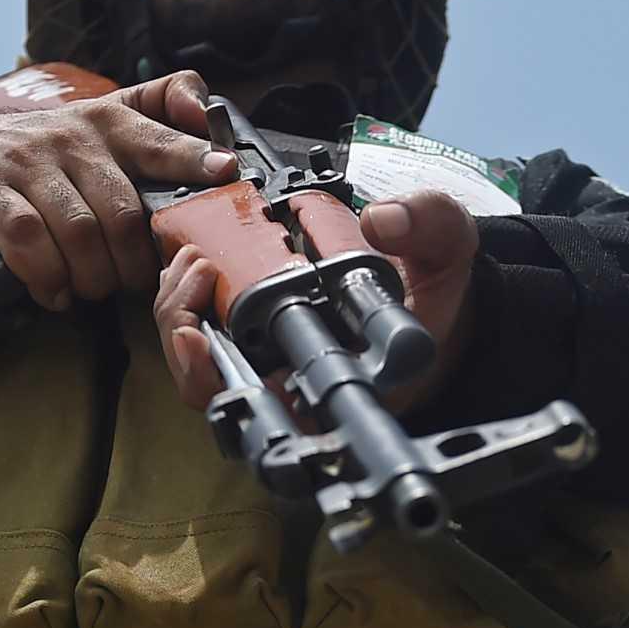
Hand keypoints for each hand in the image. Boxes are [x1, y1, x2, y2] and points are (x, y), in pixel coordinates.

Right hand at [0, 70, 236, 309]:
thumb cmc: (43, 152)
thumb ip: (158, 112)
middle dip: (133, 261)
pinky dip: (47, 276)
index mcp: (108, 123)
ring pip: (80, 232)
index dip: (193, 156)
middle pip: (123, 211)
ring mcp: (28, 164)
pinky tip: (54, 291)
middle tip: (132, 283)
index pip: (158, 138)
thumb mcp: (98, 121)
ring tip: (92, 289)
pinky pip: (28, 242)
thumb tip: (208, 115)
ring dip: (93, 276)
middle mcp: (71, 137)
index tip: (224, 172)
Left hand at [155, 189, 479, 411]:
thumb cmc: (436, 285)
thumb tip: (382, 220)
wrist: (431, 297)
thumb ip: (427, 224)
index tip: (199, 335)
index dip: (220, 379)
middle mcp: (304, 387)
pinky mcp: (258, 347)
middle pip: (218, 390)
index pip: (272, 406)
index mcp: (346, 382)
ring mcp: (277, 370)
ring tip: (193, 263)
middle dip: (186, 334)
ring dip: (180, 315)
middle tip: (196, 273)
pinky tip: (193, 270)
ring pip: (202, 370)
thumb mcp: (448, 245)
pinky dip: (187, 308)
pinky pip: (205, 345)